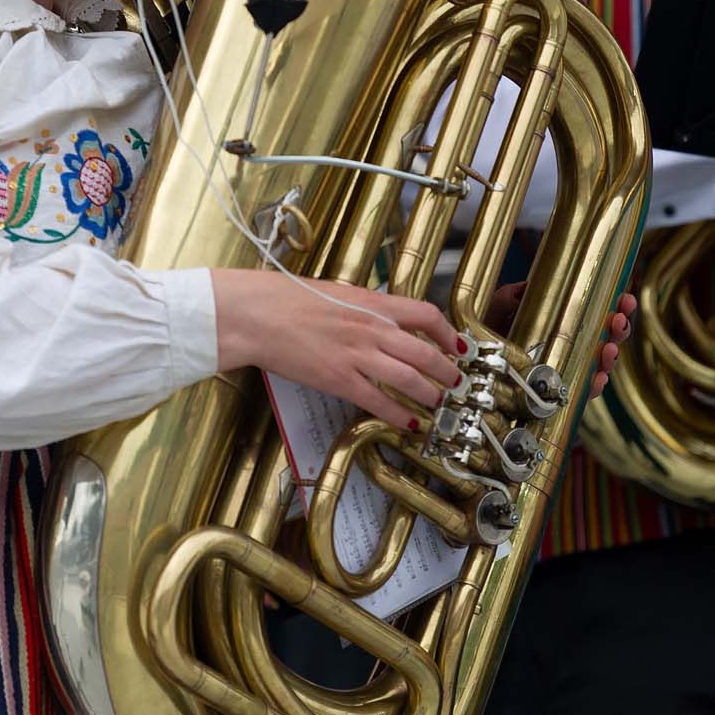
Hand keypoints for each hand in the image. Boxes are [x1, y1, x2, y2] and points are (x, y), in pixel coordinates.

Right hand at [212, 270, 464, 429]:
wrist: (258, 314)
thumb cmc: (289, 299)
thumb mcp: (338, 292)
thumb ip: (365, 306)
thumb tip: (384, 316)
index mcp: (373, 303)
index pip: (426, 315)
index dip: (448, 333)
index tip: (457, 345)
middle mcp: (372, 328)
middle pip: (425, 353)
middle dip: (447, 372)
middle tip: (455, 383)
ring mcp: (357, 355)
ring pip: (409, 379)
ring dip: (430, 395)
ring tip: (438, 404)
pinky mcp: (339, 379)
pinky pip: (378, 401)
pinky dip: (398, 414)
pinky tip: (408, 422)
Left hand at [483, 281, 635, 396]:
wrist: (473, 361)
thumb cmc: (489, 332)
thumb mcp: (498, 307)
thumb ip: (512, 296)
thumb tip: (529, 286)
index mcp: (566, 321)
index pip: (599, 312)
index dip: (617, 306)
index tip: (625, 297)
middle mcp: (573, 345)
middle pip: (608, 337)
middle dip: (620, 328)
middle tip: (620, 319)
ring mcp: (569, 368)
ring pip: (601, 364)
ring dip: (611, 356)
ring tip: (610, 348)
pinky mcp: (560, 393)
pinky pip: (583, 391)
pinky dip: (593, 385)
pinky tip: (598, 377)